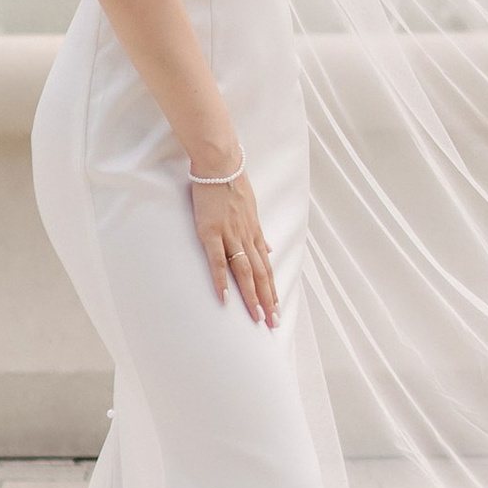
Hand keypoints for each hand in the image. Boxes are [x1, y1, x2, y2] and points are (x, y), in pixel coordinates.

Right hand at [187, 164, 278, 327]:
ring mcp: (230, 235)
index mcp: (254, 233)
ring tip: (257, 318)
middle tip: (272, 324)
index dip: (272, 289)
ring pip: (245, 272)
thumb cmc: (232, 183)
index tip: (276, 309)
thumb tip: (270, 249)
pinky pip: (218, 261)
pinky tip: (224, 299)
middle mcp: (246, 237)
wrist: (220, 163)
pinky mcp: (211, 232)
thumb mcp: (251, 209)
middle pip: (261, 275)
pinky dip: (221, 281)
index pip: (266, 267)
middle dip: (268, 300)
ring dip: (252, 296)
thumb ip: (259, 233)